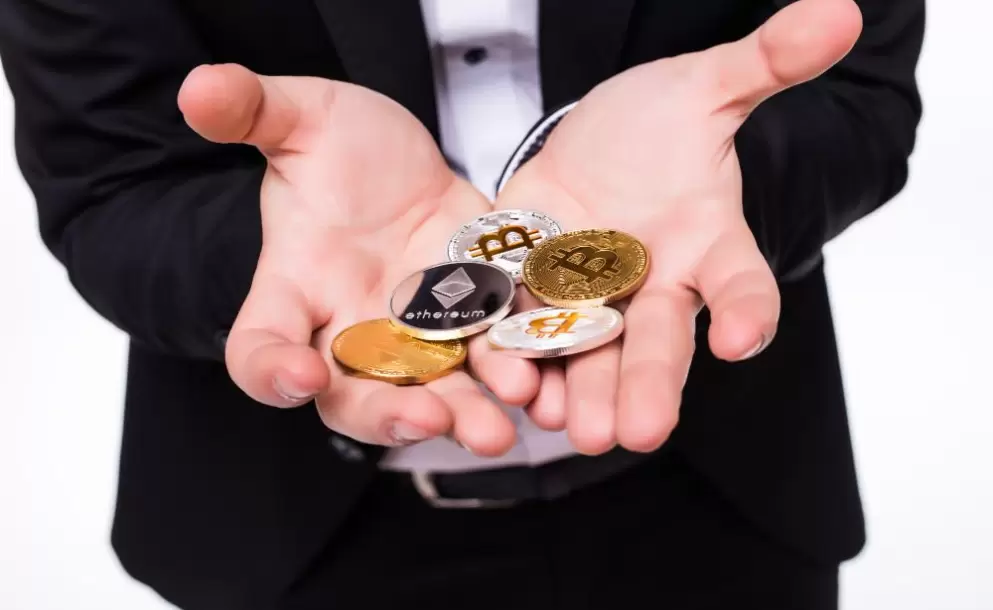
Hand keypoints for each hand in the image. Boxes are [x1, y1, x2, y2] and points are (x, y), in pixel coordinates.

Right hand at [178, 65, 538, 453]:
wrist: (406, 166)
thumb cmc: (342, 152)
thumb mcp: (302, 119)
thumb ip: (253, 111)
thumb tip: (199, 88)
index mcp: (294, 291)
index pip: (259, 347)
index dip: (270, 370)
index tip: (296, 375)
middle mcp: (351, 330)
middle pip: (354, 397)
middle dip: (388, 414)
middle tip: (425, 419)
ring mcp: (417, 336)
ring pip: (433, 393)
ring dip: (466, 412)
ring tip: (501, 426)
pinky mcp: (474, 324)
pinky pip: (493, 359)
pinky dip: (517, 373)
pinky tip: (545, 384)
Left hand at [495, 0, 862, 453]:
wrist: (594, 144)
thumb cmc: (660, 126)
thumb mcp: (705, 90)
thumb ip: (763, 64)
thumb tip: (840, 12)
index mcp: (707, 246)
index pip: (740, 284)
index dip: (745, 311)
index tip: (742, 337)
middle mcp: (652, 285)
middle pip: (655, 341)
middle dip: (646, 385)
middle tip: (637, 434)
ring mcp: (588, 294)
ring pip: (587, 349)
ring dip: (576, 387)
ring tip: (568, 427)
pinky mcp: (528, 285)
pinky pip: (522, 322)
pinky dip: (512, 351)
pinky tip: (507, 383)